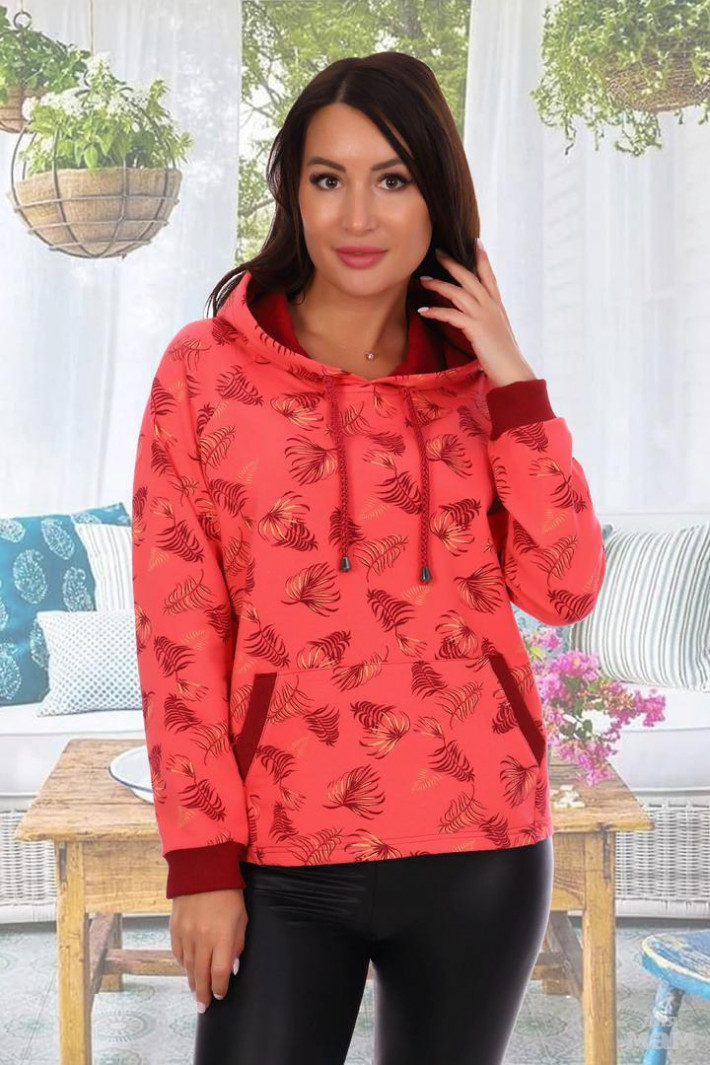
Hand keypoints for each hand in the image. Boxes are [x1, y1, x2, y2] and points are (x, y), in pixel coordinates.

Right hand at [170, 888, 247, 1011]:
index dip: (220, 988)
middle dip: (203, 993)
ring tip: (195, 991)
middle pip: (201, 975)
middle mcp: (202, 938)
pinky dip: (182, 963)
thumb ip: (237, 943)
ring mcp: (186, 933)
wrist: (203, 870)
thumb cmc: (228, 893)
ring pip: (188, 966)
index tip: (221, 995)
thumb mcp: (241, 918)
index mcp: (221, 936)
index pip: (220, 973)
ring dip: (192, 981)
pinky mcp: (175, 927)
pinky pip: (177, 952)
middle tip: (204, 1007)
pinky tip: (187, 968)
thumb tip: (231, 967)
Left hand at [418, 241, 536, 387]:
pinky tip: (422, 311)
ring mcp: (484, 316)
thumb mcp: (497, 332)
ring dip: (438, 285)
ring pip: (458, 293)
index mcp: (497, 306)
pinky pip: (451, 315)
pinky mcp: (475, 328)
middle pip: (470, 278)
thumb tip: (476, 319)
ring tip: (422, 280)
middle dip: (452, 264)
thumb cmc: (504, 357)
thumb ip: (487, 321)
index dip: (482, 259)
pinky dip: (435, 311)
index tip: (476, 241)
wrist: (513, 370)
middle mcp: (491, 307)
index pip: (490, 276)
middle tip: (437, 252)